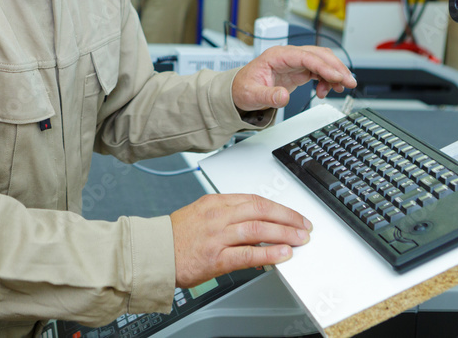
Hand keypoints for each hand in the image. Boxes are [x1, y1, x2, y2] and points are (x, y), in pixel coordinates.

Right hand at [170, 193, 310, 287]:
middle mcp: (217, 216)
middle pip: (260, 210)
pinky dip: (269, 253)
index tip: (293, 215)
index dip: (279, 207)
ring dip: (284, 234)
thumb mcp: (201, 214)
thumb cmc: (176, 237)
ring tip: (299, 239)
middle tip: (303, 226)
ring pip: (258, 229)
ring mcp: (217, 236)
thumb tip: (256, 224)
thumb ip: (227, 216)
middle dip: (287, 218)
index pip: (254, 199)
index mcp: (214, 202)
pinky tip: (283, 254)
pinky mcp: (215, 258)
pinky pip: (248, 254)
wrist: (154, 253)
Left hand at [232, 45, 355, 111]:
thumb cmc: (243, 88)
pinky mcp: (297, 71)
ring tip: (341, 88)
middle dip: (336, 67)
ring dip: (334, 73)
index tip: (337, 77)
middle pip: (318, 55)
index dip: (323, 66)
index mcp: (276, 56)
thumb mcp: (252, 95)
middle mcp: (287, 56)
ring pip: (321, 61)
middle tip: (349, 82)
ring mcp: (294, 62)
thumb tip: (283, 97)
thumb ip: (268, 96)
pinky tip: (326, 91)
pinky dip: (327, 79)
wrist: (238, 90)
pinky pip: (318, 71)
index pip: (306, 56)